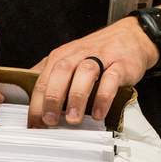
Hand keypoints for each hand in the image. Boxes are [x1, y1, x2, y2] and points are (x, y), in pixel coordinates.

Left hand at [29, 17, 159, 126]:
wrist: (130, 37)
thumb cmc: (97, 53)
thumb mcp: (69, 61)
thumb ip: (51, 78)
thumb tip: (30, 101)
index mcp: (61, 57)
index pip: (43, 80)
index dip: (36, 103)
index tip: (34, 123)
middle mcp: (78, 55)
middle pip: (60, 73)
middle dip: (52, 98)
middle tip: (50, 121)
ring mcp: (100, 58)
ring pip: (85, 74)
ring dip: (76, 98)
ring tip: (73, 119)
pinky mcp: (120, 64)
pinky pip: (111, 79)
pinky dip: (103, 97)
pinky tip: (99, 113)